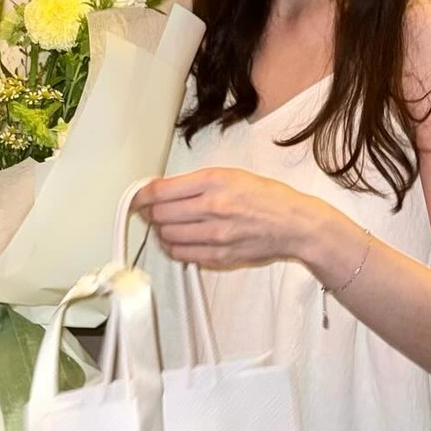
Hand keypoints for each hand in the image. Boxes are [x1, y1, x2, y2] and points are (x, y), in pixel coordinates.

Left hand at [134, 167, 316, 268]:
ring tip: (168, 225)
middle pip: (159, 215)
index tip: (136, 198)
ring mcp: (216, 234)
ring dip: (161, 231)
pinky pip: (182, 254)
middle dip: (150, 213)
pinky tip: (178, 240)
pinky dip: (173, 247)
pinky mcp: (219, 255)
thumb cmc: (267, 197)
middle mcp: (213, 206)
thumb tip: (160, 190)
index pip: (160, 191)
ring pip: (167, 235)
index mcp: (213, 181)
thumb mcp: (230, 175)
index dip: (140, 196)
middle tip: (151, 211)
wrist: (294, 224)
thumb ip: (193, 183)